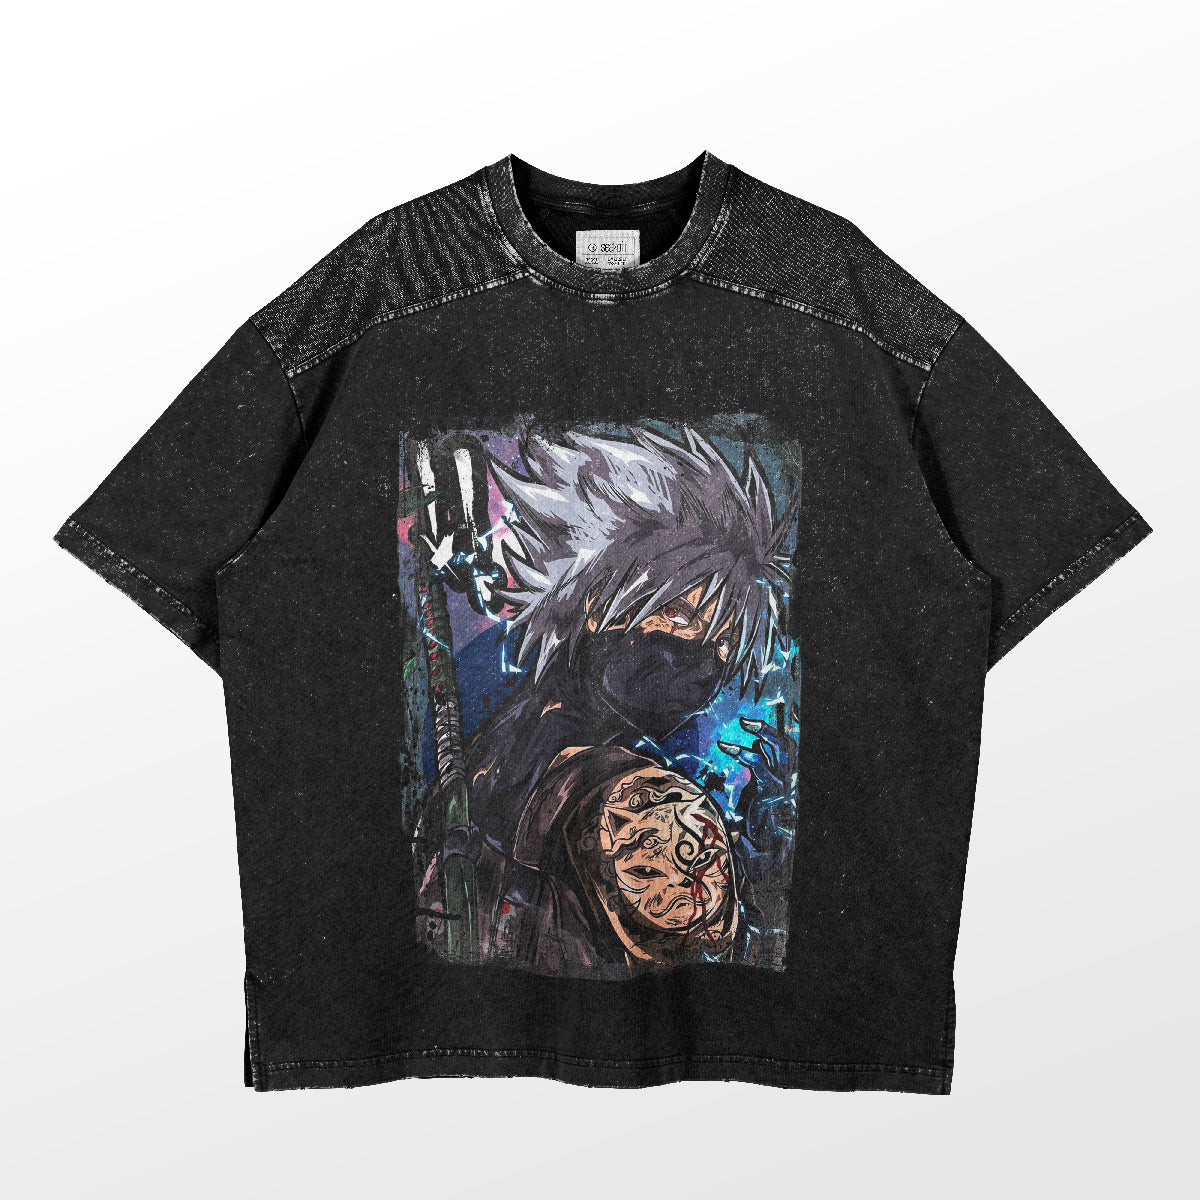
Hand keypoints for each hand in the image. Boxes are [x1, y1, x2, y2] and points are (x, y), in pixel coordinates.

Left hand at [717, 712, 796, 852]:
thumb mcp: (759, 786)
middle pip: (786, 744)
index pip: (784, 747)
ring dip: (760, 733)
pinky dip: (745, 753)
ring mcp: (783, 784)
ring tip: (741, 726)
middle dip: (768, 728)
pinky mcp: (772, 791)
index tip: (750, 723)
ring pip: (778, 749)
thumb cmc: (760, 817)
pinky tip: (730, 749)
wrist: (765, 844)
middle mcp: (788, 777)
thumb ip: (760, 766)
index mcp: (785, 775)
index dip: (771, 732)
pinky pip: (760, 765)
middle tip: (745, 721)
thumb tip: (757, 744)